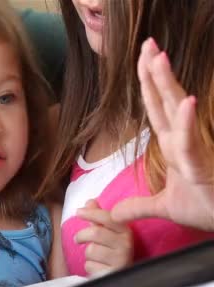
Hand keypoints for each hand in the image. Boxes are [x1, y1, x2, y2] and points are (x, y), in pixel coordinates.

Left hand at [75, 200, 133, 275]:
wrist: (123, 275)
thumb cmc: (112, 250)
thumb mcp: (108, 232)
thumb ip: (98, 217)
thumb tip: (90, 201)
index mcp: (125, 231)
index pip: (108, 217)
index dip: (91, 213)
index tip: (78, 212)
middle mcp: (126, 244)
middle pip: (95, 233)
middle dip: (81, 235)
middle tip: (77, 239)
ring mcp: (121, 260)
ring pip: (91, 250)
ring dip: (87, 253)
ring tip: (95, 256)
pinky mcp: (112, 274)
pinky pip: (90, 266)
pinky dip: (89, 266)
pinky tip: (98, 267)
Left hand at [111, 38, 213, 230]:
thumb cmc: (203, 208)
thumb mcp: (162, 208)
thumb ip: (138, 206)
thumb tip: (113, 213)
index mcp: (173, 145)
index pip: (156, 109)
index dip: (147, 84)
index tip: (142, 59)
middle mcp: (182, 141)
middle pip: (164, 100)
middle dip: (155, 72)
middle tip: (148, 43)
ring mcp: (193, 150)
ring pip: (178, 112)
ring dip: (168, 85)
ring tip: (159, 58)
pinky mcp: (201, 165)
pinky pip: (192, 142)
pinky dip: (188, 122)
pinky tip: (188, 102)